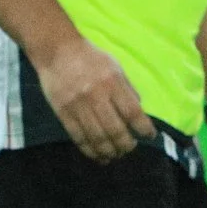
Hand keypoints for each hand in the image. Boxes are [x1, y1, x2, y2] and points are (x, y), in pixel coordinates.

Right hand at [38, 39, 156, 162]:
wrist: (56, 51)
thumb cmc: (90, 57)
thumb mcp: (115, 67)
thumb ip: (127, 89)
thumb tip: (138, 113)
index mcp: (112, 83)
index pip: (132, 112)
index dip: (143, 128)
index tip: (149, 136)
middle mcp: (96, 96)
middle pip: (115, 130)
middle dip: (126, 145)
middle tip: (130, 148)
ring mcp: (78, 106)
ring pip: (97, 138)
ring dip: (109, 152)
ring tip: (115, 155)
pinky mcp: (63, 113)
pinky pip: (78, 137)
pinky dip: (90, 150)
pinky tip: (98, 156)